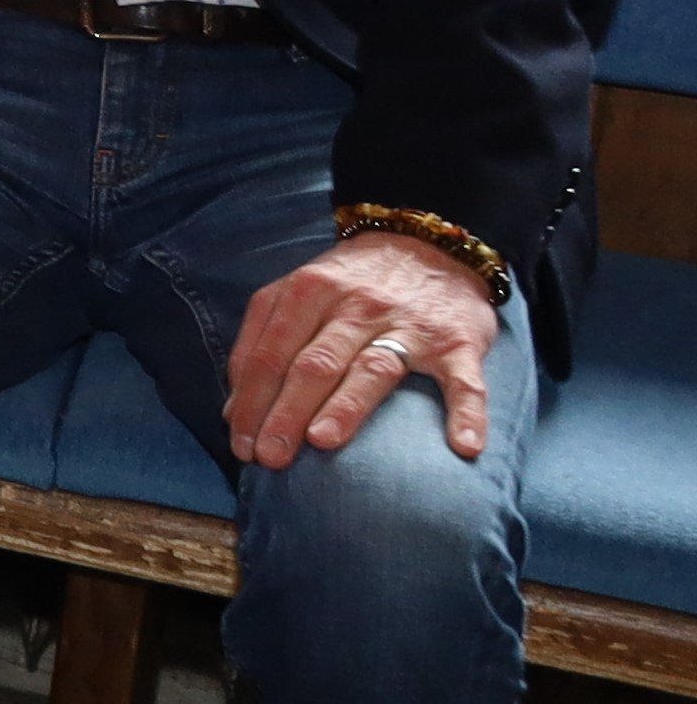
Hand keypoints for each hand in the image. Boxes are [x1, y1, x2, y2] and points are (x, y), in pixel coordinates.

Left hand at [229, 225, 503, 466]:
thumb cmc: (350, 283)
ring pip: (373, 368)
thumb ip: (262, 342)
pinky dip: (467, 413)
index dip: (251, 402)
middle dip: (285, 413)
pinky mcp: (459, 342)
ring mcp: (410, 324)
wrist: (429, 244)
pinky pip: (464, 381)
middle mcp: (357, 305)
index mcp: (308, 291)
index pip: (270, 354)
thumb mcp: (296, 294)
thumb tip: (235, 410)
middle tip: (269, 458)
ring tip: (322, 442)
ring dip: (346, 407)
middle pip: (314, 363)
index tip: (241, 445)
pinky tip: (464, 446)